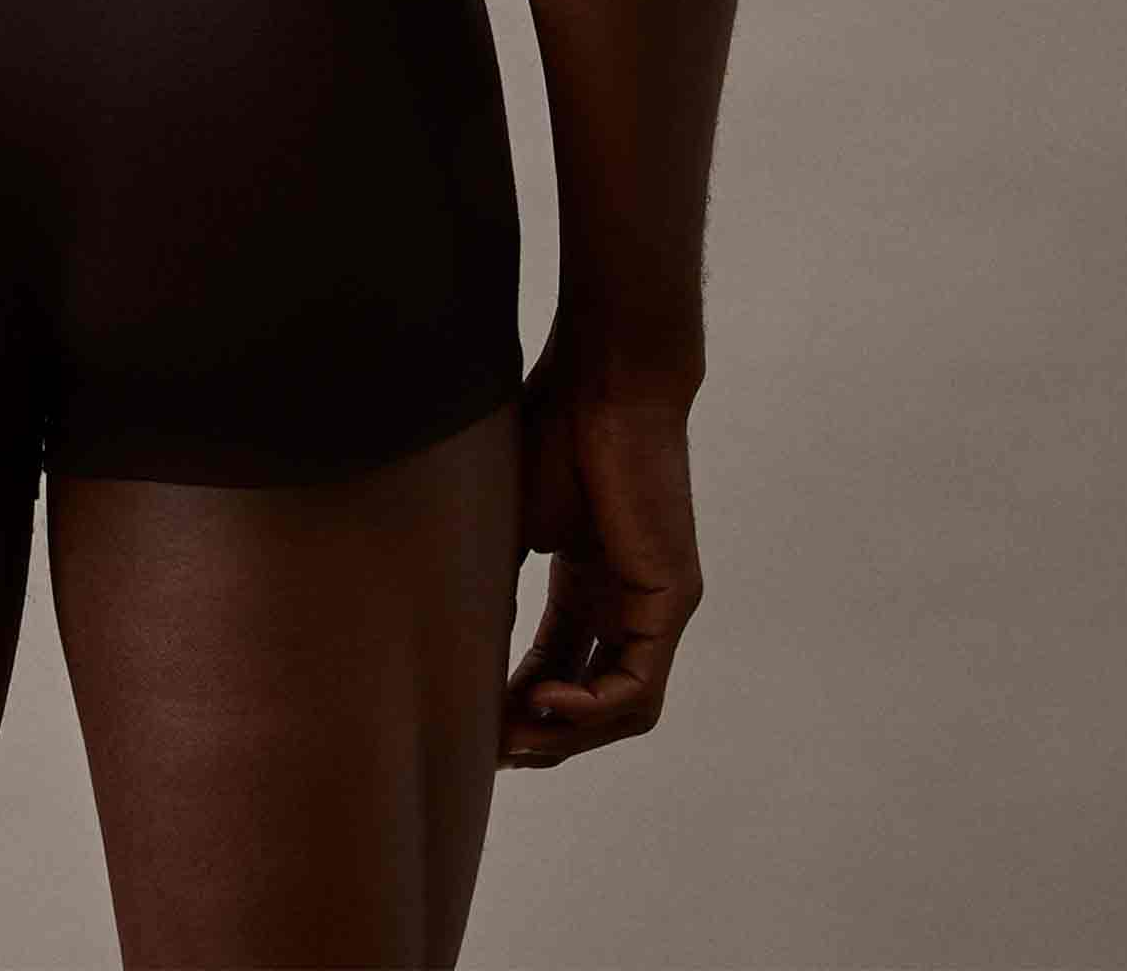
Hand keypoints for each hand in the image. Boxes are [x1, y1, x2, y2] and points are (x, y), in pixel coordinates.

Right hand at [499, 360, 702, 768]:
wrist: (602, 378)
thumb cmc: (551, 427)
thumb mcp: (510, 524)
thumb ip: (497, 589)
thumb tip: (454, 650)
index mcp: (587, 578)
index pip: (556, 664)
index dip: (515, 700)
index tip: (470, 720)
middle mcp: (625, 599)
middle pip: (588, 697)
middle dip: (538, 733)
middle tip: (487, 749)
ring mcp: (655, 603)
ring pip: (618, 707)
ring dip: (564, 735)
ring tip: (511, 737)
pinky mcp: (671, 598)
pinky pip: (638, 688)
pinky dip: (590, 710)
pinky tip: (542, 702)